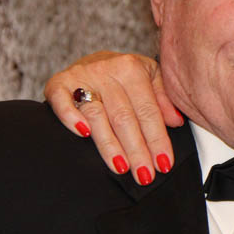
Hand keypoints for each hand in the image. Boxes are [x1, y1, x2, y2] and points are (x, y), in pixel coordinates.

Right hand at [44, 51, 183, 184]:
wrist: (91, 59)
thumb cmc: (124, 74)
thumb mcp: (150, 77)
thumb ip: (164, 98)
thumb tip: (176, 121)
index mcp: (133, 68)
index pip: (148, 111)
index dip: (157, 139)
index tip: (164, 164)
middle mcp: (107, 70)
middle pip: (124, 117)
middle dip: (137, 150)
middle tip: (144, 175)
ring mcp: (81, 76)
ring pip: (97, 116)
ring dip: (109, 145)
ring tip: (122, 167)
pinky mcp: (57, 83)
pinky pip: (62, 102)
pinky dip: (71, 117)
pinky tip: (83, 135)